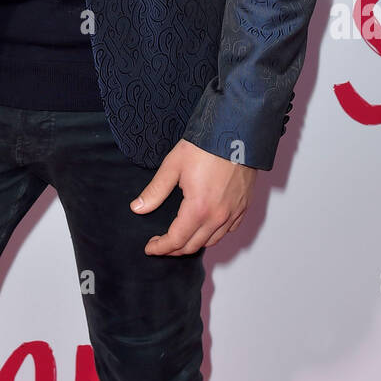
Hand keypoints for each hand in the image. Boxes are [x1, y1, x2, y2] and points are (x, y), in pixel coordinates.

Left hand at [130, 139, 256, 254]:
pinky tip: (205, 227)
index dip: (160, 247)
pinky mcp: (243, 206)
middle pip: (193, 245)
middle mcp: (218, 216)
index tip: (150, 248)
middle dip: (174, 249)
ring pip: (212, 241)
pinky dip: (214, 234)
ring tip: (180, 237)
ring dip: (194, 243)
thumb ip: (155, 191)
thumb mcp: (173, 166)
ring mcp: (233, 213)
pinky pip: (228, 230)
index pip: (176, 240)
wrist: (235, 131)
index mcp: (198, 209)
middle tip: (161, 243)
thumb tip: (137, 208)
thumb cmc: (205, 146)